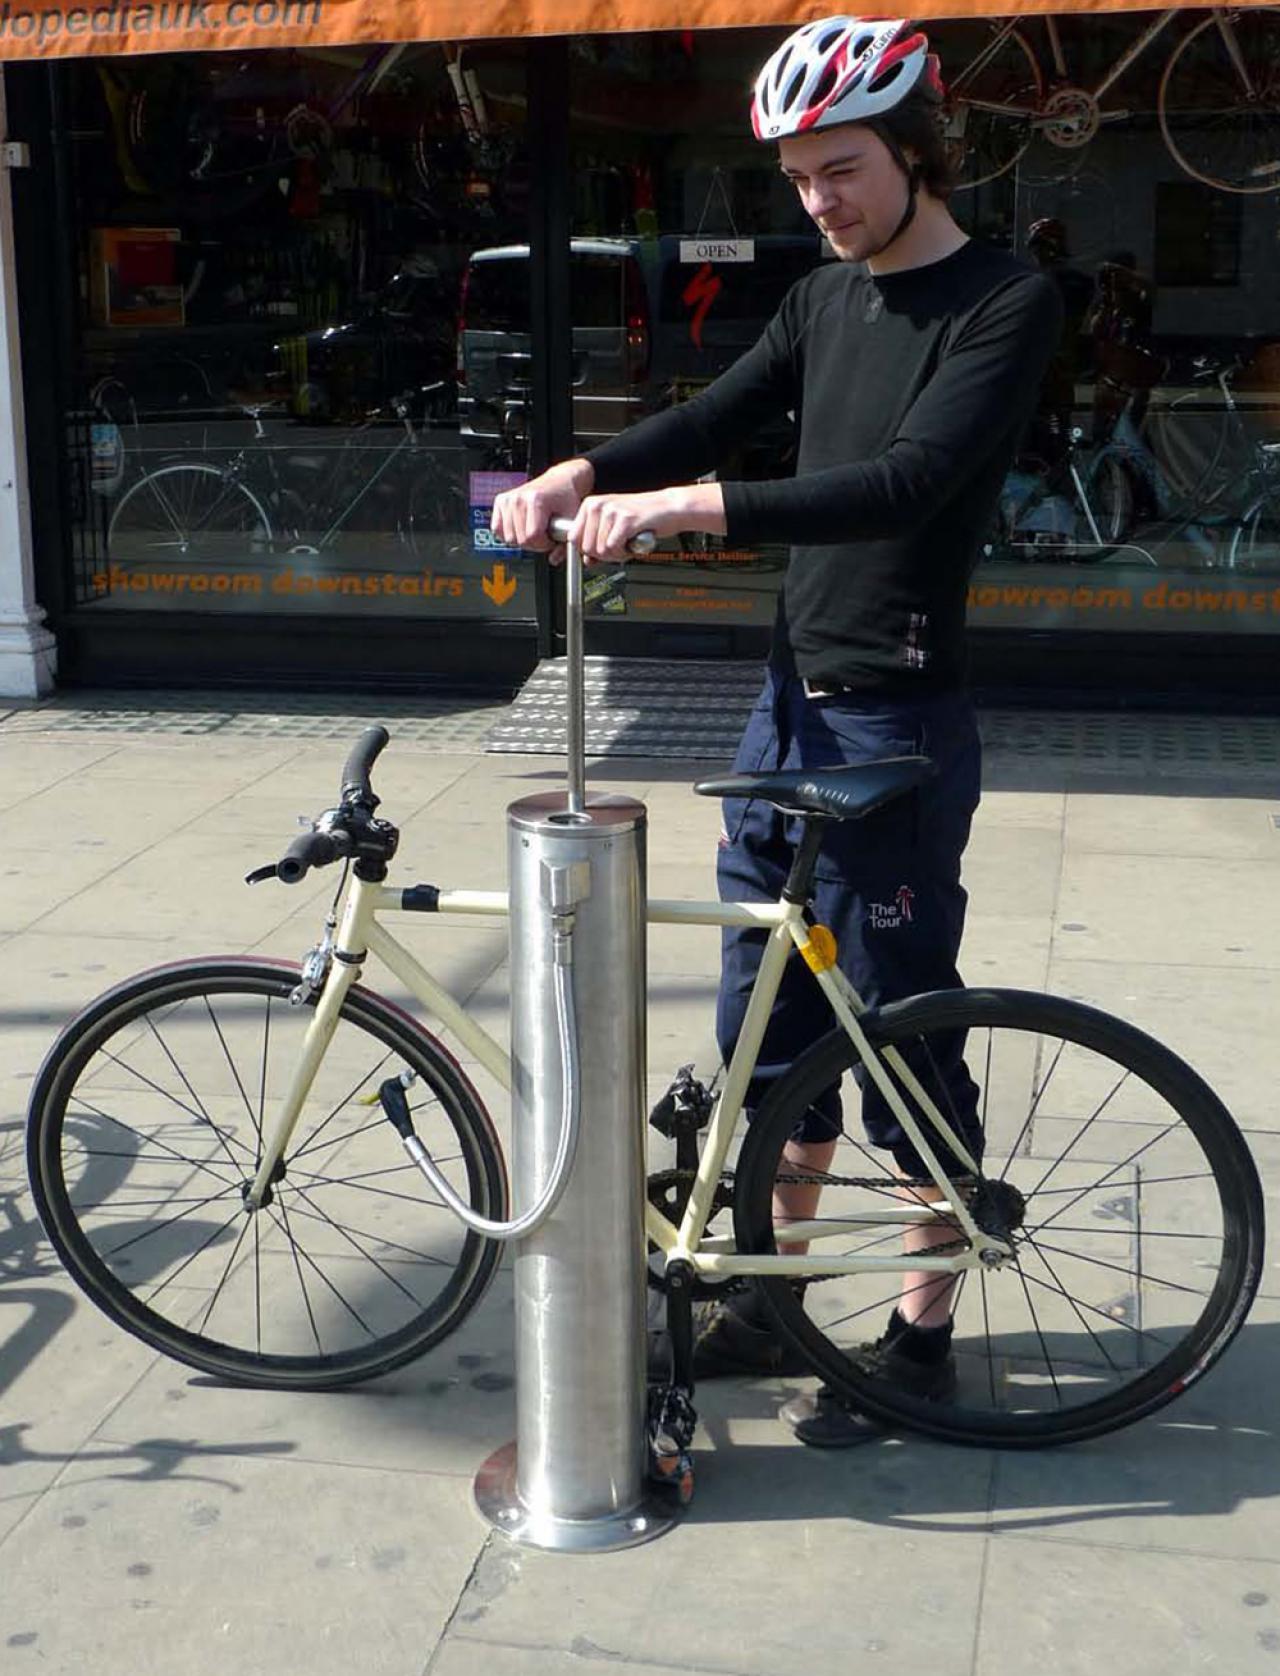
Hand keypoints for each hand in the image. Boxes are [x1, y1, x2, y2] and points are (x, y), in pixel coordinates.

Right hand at [490, 457, 593, 558]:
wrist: (559, 482)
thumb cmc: (565, 498)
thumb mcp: (571, 519)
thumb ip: (565, 542)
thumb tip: (554, 558)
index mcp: (535, 500)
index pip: (532, 537)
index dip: (544, 544)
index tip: (551, 539)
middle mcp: (518, 498)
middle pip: (520, 540)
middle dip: (534, 544)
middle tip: (544, 536)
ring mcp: (508, 499)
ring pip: (508, 537)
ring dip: (522, 540)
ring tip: (534, 531)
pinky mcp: (500, 501)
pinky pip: (497, 529)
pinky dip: (508, 533)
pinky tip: (521, 529)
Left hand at [569, 484, 726, 563]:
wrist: (668, 508)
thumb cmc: (642, 518)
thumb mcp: (613, 527)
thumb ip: (597, 542)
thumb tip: (586, 560)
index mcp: (590, 505)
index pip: (573, 539)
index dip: (588, 551)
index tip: (601, 550)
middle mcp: (598, 505)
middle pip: (586, 548)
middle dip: (604, 555)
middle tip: (619, 547)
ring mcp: (611, 511)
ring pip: (601, 551)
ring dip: (617, 554)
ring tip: (628, 542)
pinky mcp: (625, 520)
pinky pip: (614, 549)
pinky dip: (625, 553)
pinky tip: (633, 542)